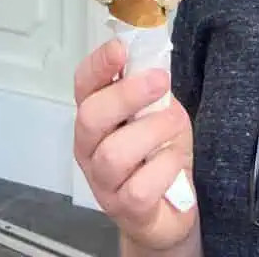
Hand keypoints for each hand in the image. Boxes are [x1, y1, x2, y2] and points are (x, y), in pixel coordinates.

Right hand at [74, 42, 197, 252]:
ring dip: (152, 132)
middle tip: (160, 82)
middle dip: (126, 94)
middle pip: (90, 117)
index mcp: (96, 116)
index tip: (120, 48)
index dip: (98, 64)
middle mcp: (90, 148)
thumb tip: (154, 63)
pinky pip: (139, 187)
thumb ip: (151, 91)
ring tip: (174, 126)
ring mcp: (103, 182)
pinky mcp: (124, 209)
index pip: (83, 84)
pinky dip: (164, 167)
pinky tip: (174, 162)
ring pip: (113, 154)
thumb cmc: (161, 152)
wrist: (172, 207)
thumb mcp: (159, 112)